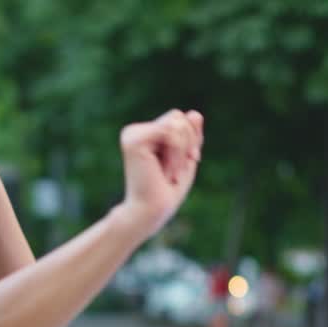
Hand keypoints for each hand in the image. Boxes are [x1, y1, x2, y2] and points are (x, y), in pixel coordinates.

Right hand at [118, 109, 203, 236]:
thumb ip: (190, 135)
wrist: (151, 211)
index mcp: (146, 134)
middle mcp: (135, 131)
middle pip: (177, 116)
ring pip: (175, 122)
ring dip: (182, 150)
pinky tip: (167, 171)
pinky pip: (169, 131)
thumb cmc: (167, 190)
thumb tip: (195, 113)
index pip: (179, 118)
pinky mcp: (132, 140)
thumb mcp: (186, 157)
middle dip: (188, 142)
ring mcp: (132, 134)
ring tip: (171, 172)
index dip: (192, 137)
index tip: (190, 160)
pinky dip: (177, 152)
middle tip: (178, 170)